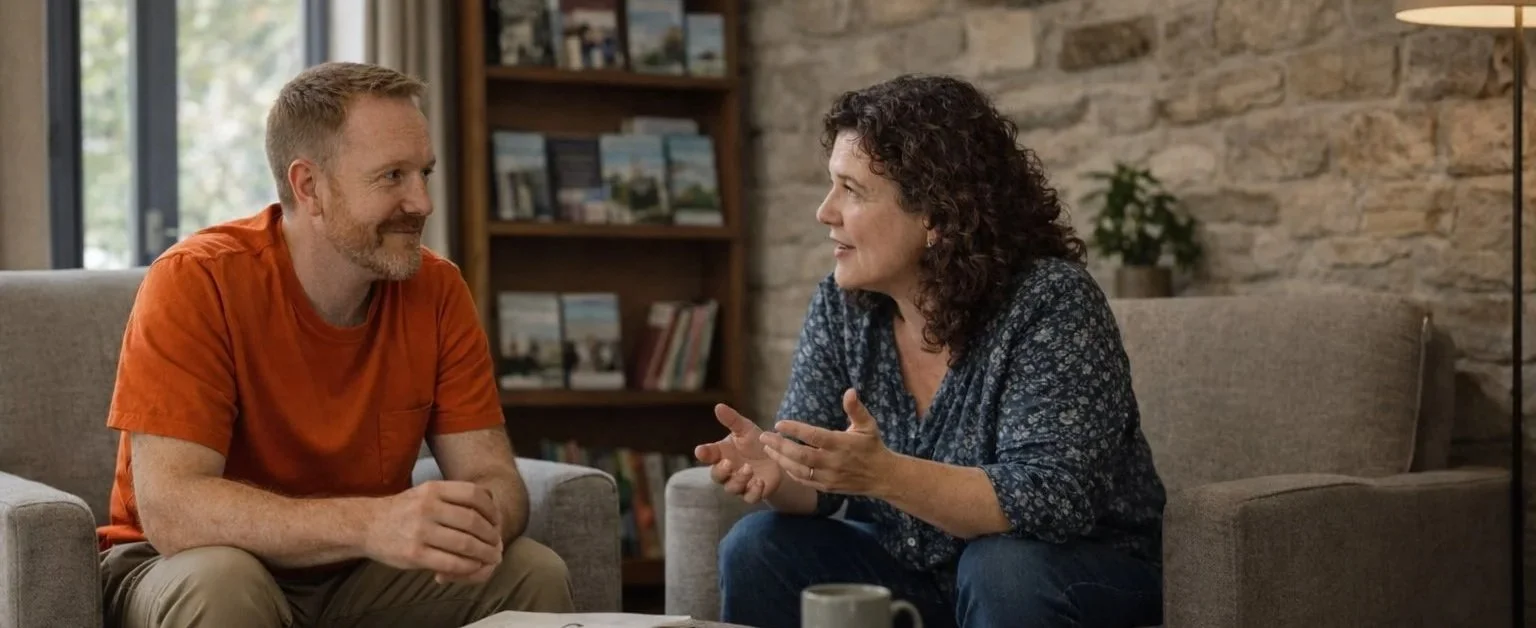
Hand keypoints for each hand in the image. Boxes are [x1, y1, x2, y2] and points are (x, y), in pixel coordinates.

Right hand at [364, 480, 502, 583]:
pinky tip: (474, 566)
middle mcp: (427, 508)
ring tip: (492, 556)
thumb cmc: (403, 511)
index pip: (474, 495)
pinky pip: (451, 562)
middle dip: (491, 535)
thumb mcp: (426, 492)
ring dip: (484, 552)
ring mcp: (420, 531)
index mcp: (433, 489)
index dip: (492, 509)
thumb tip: (491, 503)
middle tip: (498, 543)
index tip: (497, 521)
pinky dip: (468, 566)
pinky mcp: (414, 554)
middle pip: (473, 521)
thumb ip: (453, 496)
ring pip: (465, 543)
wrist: (366, 525)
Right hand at [695, 404, 782, 503]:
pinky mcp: (753, 493)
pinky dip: (754, 491)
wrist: (777, 459)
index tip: (700, 451)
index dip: (703, 453)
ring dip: (739, 479)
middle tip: (728, 462)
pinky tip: (759, 482)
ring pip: (732, 488)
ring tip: (749, 469)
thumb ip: (732, 420)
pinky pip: (750, 497)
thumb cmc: (756, 443)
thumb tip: (718, 406)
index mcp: (721, 454)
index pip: (708, 455)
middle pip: (716, 476)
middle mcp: (728, 471)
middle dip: (721, 470)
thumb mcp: (745, 429)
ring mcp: (739, 484)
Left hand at [760, 388, 895, 495]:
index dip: (794, 430)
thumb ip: (856, 409)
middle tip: (764, 437)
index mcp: (841, 444)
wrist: (883, 477)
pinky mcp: (827, 487)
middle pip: (801, 455)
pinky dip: (790, 472)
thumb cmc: (872, 447)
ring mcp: (829, 477)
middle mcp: (833, 461)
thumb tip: (850, 390)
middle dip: (779, 446)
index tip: (778, 423)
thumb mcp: (867, 425)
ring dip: (781, 459)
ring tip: (768, 449)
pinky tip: (781, 462)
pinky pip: (804, 481)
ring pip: (799, 470)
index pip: (813, 436)